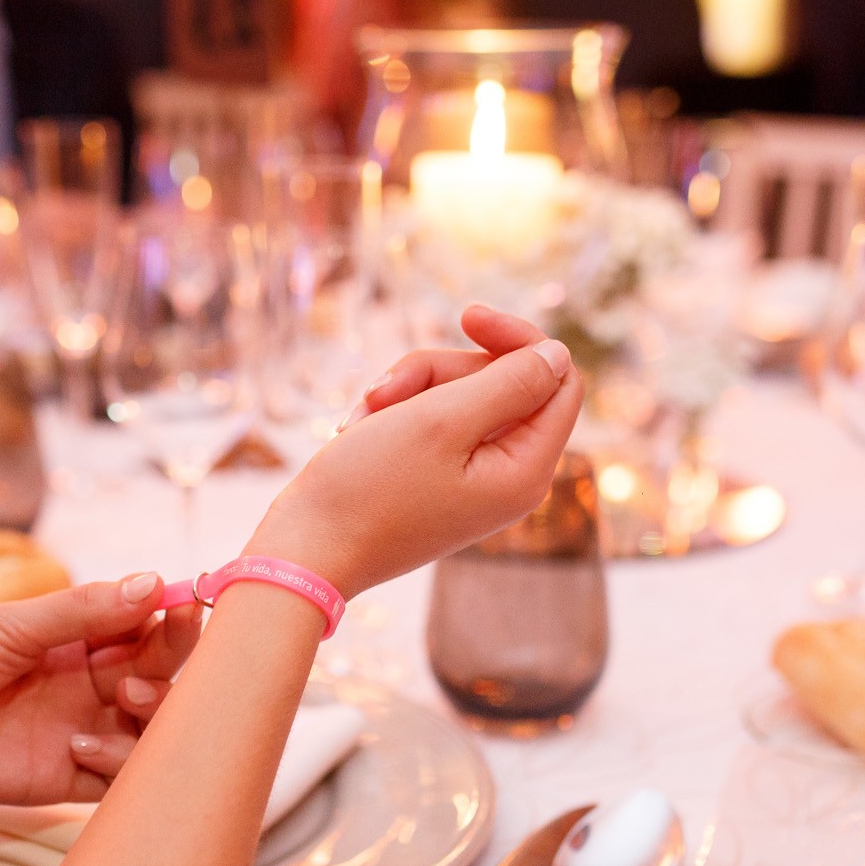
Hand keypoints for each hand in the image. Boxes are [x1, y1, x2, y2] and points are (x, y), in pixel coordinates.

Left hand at [0, 576, 202, 804]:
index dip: (170, 617)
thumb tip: (153, 584)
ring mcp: (75, 730)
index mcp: (73, 639)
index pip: (141, 626)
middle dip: (168, 663)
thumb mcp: (11, 624)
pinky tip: (82, 745)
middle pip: (155, 674)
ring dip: (153, 713)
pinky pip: (115, 778)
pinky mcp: (60, 780)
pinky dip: (118, 762)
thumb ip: (83, 611)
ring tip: (125, 699)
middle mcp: (83, 684)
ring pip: (148, 729)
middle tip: (154, 657)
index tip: (189, 604)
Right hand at [246, 305, 577, 597]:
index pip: (559, 379)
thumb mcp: (442, 420)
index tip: (465, 316)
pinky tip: (359, 430)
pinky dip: (397, 414)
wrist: (305, 549)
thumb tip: (557, 355)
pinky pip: (432, 422)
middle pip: (501, 382)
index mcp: (526, 470)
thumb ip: (510, 383)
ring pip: (459, 396)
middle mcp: (509, 478)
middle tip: (384, 390)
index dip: (518, 339)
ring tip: (363, 415)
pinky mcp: (438, 479)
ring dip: (408, 391)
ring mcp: (473, 480)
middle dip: (440, 372)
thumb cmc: (369, 489)